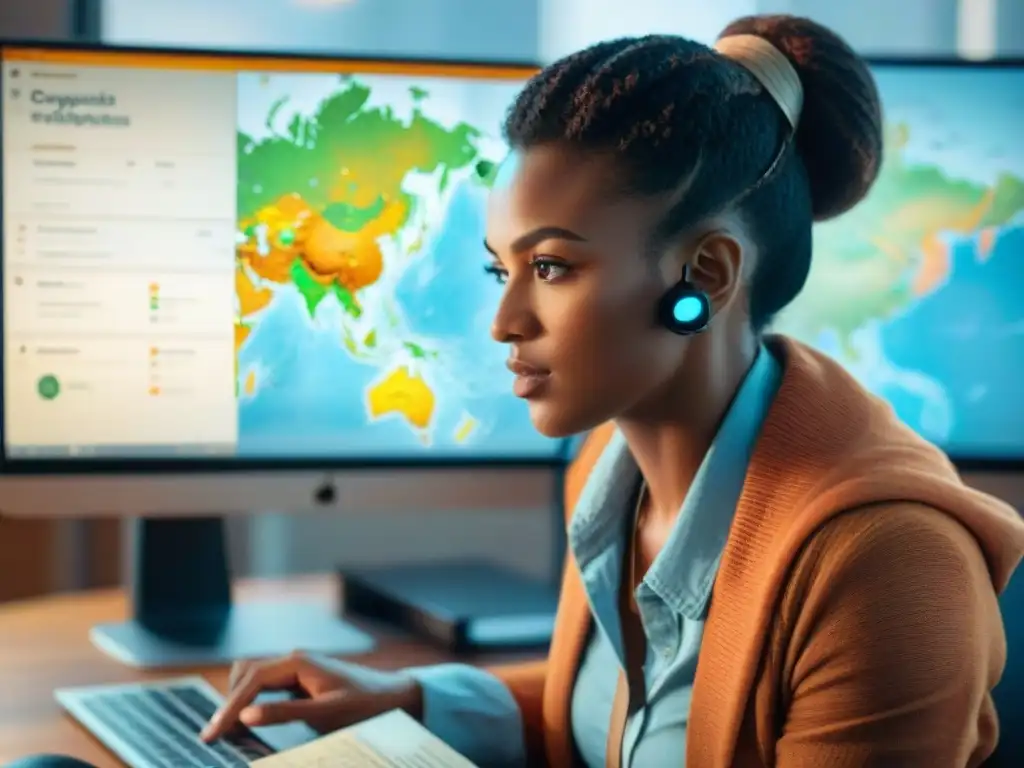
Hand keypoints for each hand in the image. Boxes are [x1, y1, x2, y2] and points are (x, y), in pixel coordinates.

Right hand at [200, 650, 422, 742]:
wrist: (393, 698)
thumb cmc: (365, 705)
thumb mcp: (326, 714)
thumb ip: (285, 712)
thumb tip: (246, 714)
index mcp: (299, 661)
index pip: (251, 680)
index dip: (228, 708)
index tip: (212, 734)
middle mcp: (294, 659)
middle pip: (246, 674)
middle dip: (228, 703)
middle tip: (213, 737)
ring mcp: (296, 667)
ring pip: (252, 677)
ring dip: (237, 700)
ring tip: (226, 731)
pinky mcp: (299, 679)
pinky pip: (265, 686)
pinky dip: (251, 701)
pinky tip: (246, 722)